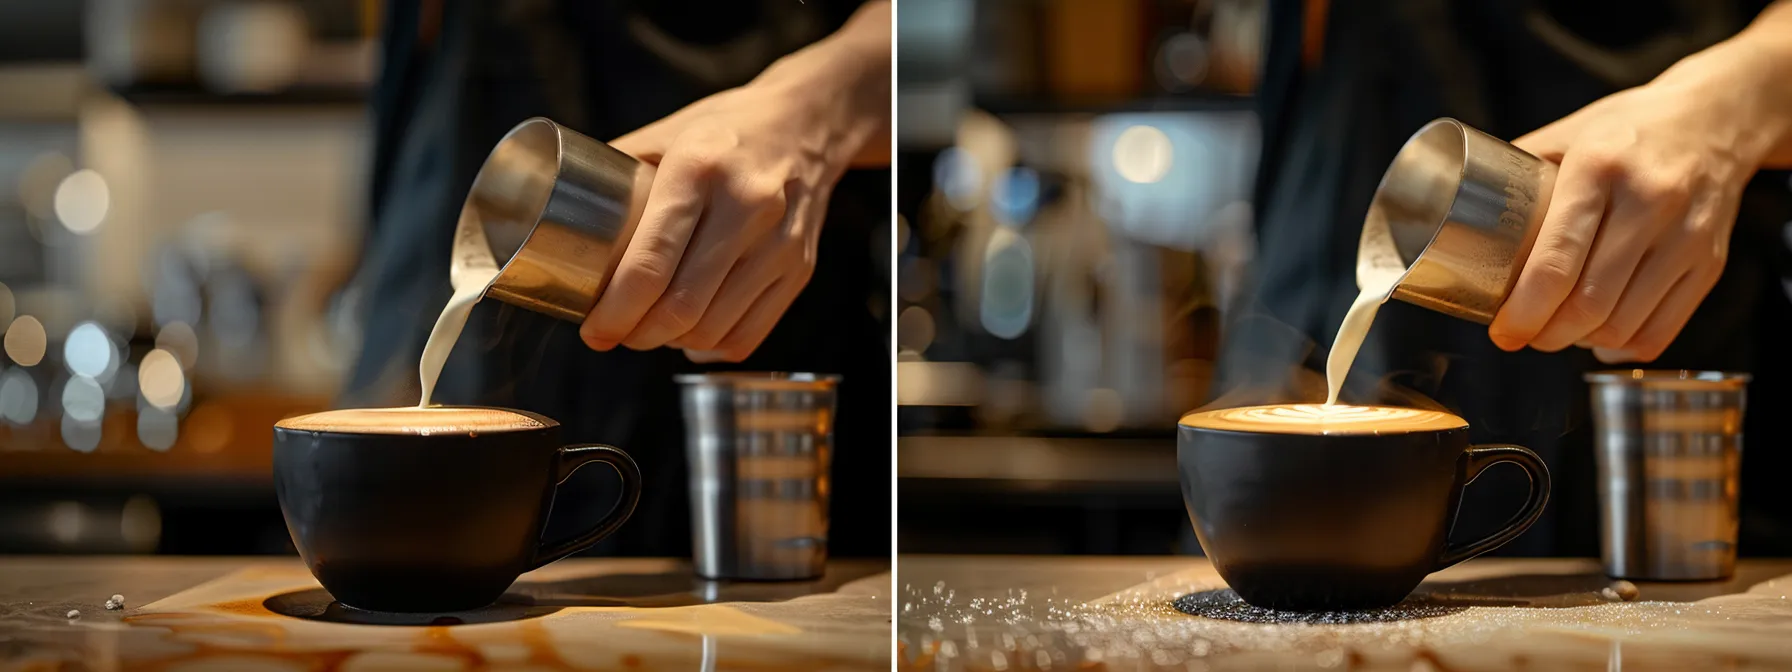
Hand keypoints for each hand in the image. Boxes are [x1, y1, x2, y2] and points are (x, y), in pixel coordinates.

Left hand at [576, 4, 888, 362]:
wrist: (807, 123)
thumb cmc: (725, 129)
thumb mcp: (666, 132)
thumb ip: (613, 170)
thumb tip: (549, 210)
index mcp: (699, 169)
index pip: (650, 265)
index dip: (614, 312)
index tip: (592, 328)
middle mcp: (746, 207)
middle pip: (681, 307)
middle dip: (636, 334)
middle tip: (614, 333)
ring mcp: (780, 243)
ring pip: (713, 328)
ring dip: (671, 343)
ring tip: (648, 330)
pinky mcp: (800, 268)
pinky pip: (748, 334)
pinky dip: (710, 346)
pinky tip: (692, 331)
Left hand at [1488, 44, 1788, 362]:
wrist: (1715, 117)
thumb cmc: (1626, 128)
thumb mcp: (1566, 133)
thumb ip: (1514, 171)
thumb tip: (1451, 210)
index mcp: (1599, 168)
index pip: (1557, 260)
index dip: (1524, 310)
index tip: (1502, 331)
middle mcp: (1650, 202)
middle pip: (1589, 303)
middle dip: (1546, 335)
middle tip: (1524, 334)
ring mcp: (1686, 236)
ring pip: (1624, 324)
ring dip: (1580, 342)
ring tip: (1557, 332)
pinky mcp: (1709, 262)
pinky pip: (1662, 330)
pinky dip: (1622, 346)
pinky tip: (1600, 334)